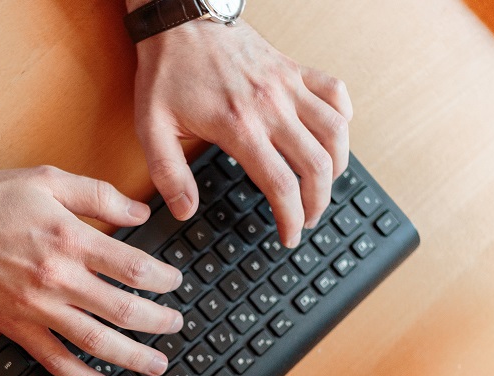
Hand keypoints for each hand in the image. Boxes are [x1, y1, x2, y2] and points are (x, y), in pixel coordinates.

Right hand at [0, 166, 183, 375]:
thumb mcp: (48, 179)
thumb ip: (99, 195)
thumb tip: (140, 211)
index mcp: (71, 239)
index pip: (135, 268)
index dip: (164, 280)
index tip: (174, 282)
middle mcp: (58, 278)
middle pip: (125, 310)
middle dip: (160, 321)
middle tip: (176, 323)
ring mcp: (37, 307)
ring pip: (97, 342)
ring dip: (134, 357)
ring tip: (158, 364)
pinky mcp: (16, 326)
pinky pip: (55, 360)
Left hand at [132, 18, 352, 246]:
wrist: (179, 19)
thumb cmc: (165, 72)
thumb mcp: (151, 128)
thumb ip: (168, 174)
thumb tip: (185, 211)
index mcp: (238, 126)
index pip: (280, 184)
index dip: (290, 218)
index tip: (289, 236)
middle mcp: (271, 106)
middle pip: (317, 165)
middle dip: (317, 203)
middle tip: (307, 219)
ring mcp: (287, 85)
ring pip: (335, 132)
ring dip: (337, 166)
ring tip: (323, 187)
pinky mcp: (293, 68)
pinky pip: (335, 92)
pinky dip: (342, 118)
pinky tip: (332, 136)